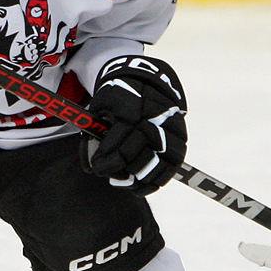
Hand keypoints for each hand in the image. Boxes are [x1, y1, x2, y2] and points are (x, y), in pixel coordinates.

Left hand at [81, 54, 186, 196]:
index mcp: (137, 101)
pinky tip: (138, 187)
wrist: (149, 84)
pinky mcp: (180, 143)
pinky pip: (170, 168)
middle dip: (121, 165)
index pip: (124, 131)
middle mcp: (159, 115)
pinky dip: (154, 182)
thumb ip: (95, 130)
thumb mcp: (102, 103)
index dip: (109, 152)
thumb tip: (91, 165)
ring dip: (138, 176)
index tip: (96, 165)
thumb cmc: (120, 96)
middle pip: (142, 146)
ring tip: (121, 181)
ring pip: (159, 160)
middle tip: (106, 173)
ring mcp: (172, 130)